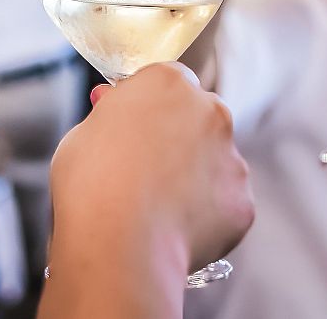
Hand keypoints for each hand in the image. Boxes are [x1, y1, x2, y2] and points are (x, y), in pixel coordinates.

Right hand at [50, 64, 253, 275]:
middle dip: (178, 136)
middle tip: (143, 168)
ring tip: (156, 206)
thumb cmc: (91, 185)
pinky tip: (175, 228)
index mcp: (168, 83)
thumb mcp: (84, 133)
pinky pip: (223, 202)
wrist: (118, 246)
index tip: (132, 123)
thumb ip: (111, 116)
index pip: (168, 81)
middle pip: (198, 116)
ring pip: (215, 160)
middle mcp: (210, 111)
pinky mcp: (242, 201)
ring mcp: (232, 157)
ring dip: (194, 175)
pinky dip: (205, 213)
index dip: (148, 104)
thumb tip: (114, 109)